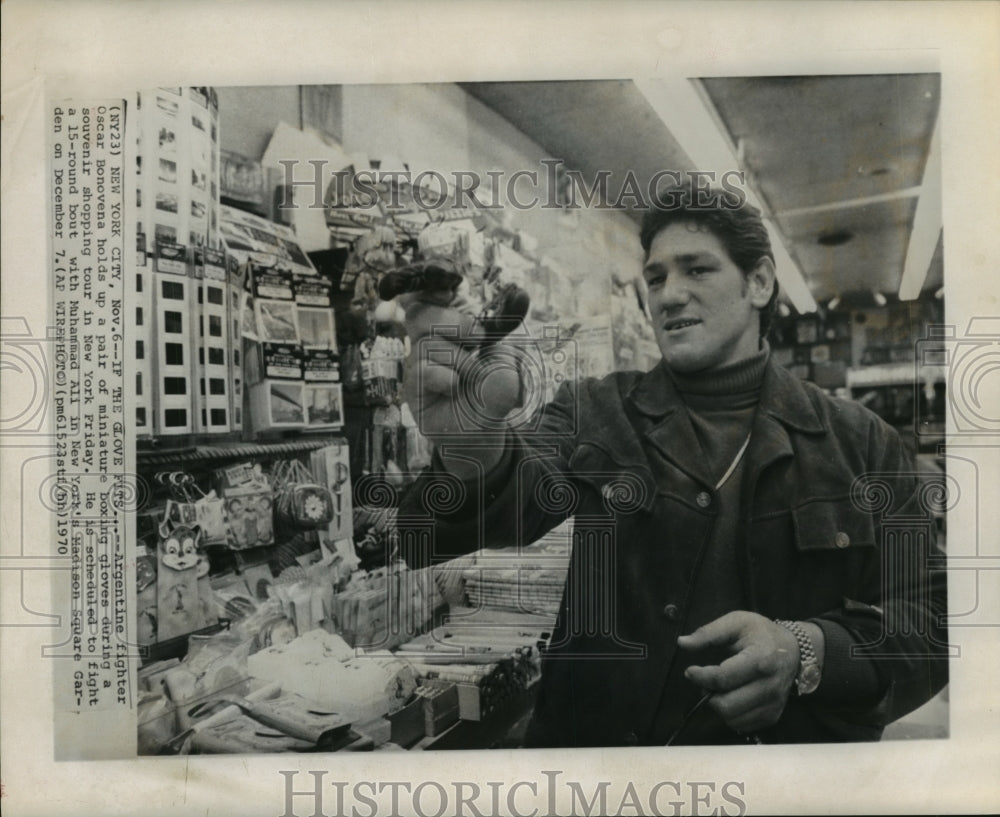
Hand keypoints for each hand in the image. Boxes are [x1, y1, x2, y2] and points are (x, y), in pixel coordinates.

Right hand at [400, 290, 521, 475]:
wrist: (485, 432)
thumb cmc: (492, 390)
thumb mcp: (508, 354)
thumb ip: (508, 326)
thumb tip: (520, 293)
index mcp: (448, 324)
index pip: (428, 291)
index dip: (431, 280)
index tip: (449, 281)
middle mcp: (427, 339)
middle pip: (420, 310)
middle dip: (454, 321)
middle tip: (478, 339)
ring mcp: (417, 362)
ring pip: (428, 343)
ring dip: (461, 360)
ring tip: (471, 378)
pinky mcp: (412, 387)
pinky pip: (426, 370)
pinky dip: (450, 379)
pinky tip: (456, 389)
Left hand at [677, 611, 811, 733]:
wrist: (793, 650)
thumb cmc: (761, 633)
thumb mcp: (736, 622)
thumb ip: (707, 633)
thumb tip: (682, 643)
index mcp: (760, 659)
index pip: (723, 678)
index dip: (700, 676)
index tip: (690, 671)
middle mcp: (770, 686)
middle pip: (726, 705)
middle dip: (708, 694)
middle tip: (705, 681)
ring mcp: (773, 704)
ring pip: (733, 719)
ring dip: (718, 705)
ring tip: (719, 688)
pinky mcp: (773, 716)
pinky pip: (743, 725)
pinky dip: (730, 714)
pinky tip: (731, 696)